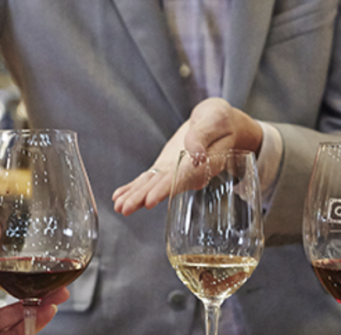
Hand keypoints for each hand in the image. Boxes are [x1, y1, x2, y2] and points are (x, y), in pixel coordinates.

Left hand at [112, 98, 262, 215]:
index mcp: (204, 164)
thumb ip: (203, 135)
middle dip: (143, 198)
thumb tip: (195, 153)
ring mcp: (176, 172)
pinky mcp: (167, 168)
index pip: (182, 179)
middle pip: (164, 187)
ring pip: (154, 186)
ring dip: (136, 197)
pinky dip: (135, 187)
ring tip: (118, 207)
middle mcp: (189, 173)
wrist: (220, 123)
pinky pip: (150, 179)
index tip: (150, 201)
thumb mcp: (216, 119)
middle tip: (125, 209)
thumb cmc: (221, 120)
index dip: (165, 190)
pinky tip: (120, 195)